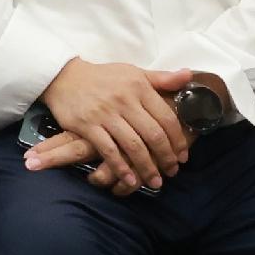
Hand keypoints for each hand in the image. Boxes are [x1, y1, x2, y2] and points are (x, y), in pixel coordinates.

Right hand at [40, 58, 192, 192]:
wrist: (65, 76)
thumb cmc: (104, 77)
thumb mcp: (134, 73)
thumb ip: (162, 78)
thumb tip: (189, 76)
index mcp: (139, 87)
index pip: (166, 118)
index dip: (177, 140)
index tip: (183, 156)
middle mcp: (124, 100)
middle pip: (152, 134)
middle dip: (165, 157)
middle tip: (172, 171)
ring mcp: (105, 114)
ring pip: (133, 145)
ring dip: (146, 167)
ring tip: (155, 181)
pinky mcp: (87, 125)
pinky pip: (108, 150)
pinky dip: (120, 167)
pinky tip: (129, 179)